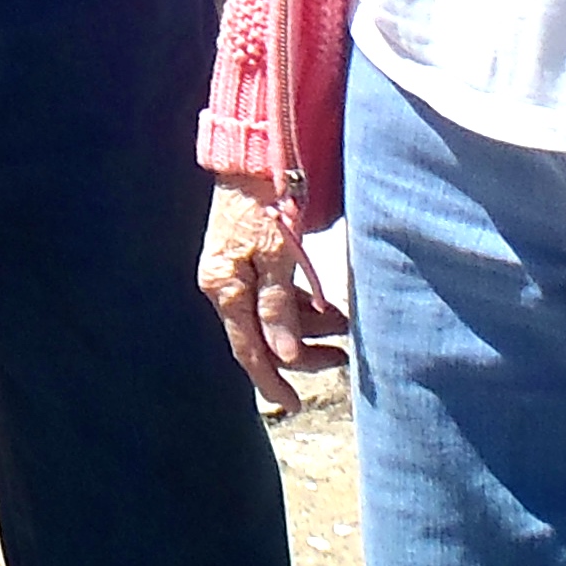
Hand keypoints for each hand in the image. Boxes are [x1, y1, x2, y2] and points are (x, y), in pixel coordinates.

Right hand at [198, 170, 346, 412]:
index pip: (248, 350)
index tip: (292, 405)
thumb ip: (279, 308)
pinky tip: (324, 303)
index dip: (270, 381)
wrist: (250, 161)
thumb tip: (285, 355)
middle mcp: (224, 287)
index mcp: (225, 289)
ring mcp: (233, 276)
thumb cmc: (265, 205)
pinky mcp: (244, 263)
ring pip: (270, 320)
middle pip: (262, 339)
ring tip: (341, 320)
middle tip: (341, 355)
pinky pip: (271, 299)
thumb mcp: (277, 257)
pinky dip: (298, 308)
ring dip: (306, 327)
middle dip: (302, 352)